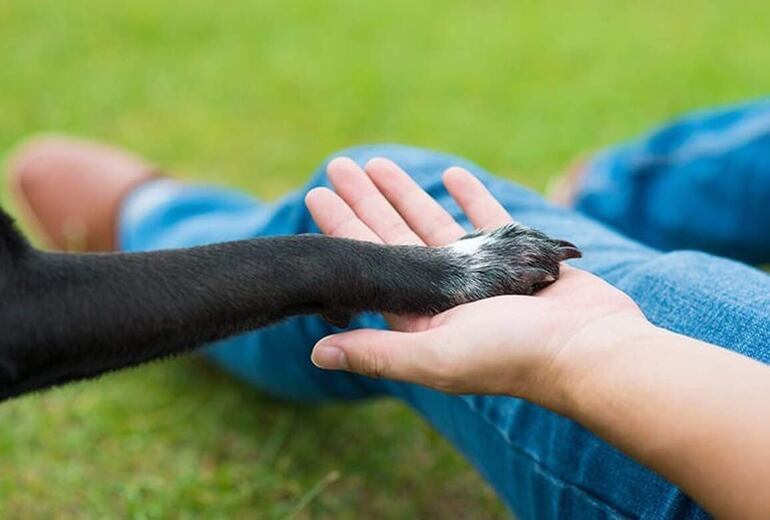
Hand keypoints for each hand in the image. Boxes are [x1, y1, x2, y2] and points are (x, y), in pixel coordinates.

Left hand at [305, 158, 648, 402]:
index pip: (370, 266)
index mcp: (421, 318)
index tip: (316, 196)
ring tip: (377, 163)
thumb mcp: (435, 357)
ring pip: (434, 224)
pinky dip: (470, 196)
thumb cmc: (512, 355)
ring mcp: (482, 275)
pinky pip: (488, 218)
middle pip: (395, 238)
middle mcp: (446, 296)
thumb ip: (376, 352)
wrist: (592, 349)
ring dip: (406, 193)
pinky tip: (450, 173)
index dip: (342, 231)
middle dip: (365, 202)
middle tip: (338, 166)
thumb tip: (314, 356)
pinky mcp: (519, 256)